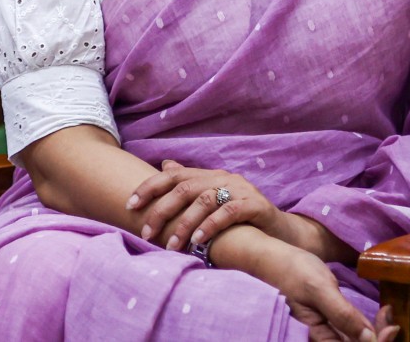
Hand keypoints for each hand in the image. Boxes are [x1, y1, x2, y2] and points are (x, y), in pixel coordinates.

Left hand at [127, 159, 282, 251]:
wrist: (279, 230)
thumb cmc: (240, 217)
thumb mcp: (213, 199)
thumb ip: (190, 184)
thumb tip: (164, 165)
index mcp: (209, 176)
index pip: (174, 175)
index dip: (150, 187)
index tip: (129, 205)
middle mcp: (222, 178)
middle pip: (185, 187)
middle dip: (162, 210)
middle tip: (146, 232)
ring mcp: (240, 189)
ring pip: (205, 200)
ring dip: (185, 224)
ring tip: (171, 244)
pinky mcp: (255, 204)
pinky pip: (229, 213)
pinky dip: (210, 226)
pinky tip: (198, 241)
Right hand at [219, 229, 392, 341]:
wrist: (278, 256)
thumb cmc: (294, 270)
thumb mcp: (319, 289)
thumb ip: (342, 314)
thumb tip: (369, 338)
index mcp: (318, 336)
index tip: (391, 327)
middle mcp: (326, 337)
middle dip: (380, 337)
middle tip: (391, 318)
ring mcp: (331, 330)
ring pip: (361, 340)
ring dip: (379, 331)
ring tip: (388, 312)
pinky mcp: (335, 320)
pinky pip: (357, 330)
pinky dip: (372, 324)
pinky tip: (382, 311)